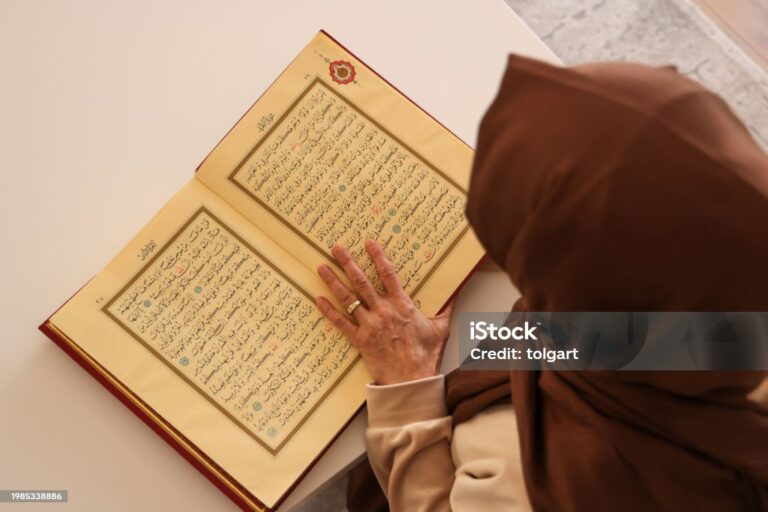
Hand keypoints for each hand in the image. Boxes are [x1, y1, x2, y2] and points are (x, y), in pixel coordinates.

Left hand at [314, 240, 453, 384]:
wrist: (412, 378)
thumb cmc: (426, 354)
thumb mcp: (440, 327)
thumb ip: (446, 307)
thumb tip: (459, 292)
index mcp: (402, 304)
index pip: (388, 274)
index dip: (378, 256)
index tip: (368, 242)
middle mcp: (383, 310)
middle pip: (362, 281)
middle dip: (348, 262)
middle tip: (336, 248)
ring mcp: (370, 325)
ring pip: (348, 298)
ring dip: (333, 281)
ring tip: (322, 267)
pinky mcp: (360, 340)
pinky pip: (341, 322)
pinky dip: (328, 310)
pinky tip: (318, 299)